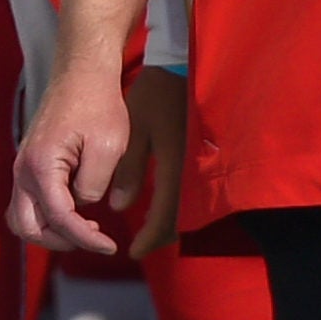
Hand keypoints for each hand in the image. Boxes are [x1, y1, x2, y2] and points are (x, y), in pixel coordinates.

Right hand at [7, 64, 126, 254]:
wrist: (83, 72)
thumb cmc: (98, 104)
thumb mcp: (108, 147)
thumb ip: (94, 186)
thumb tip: (84, 206)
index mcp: (41, 165)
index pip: (60, 218)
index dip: (86, 239)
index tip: (111, 245)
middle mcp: (23, 168)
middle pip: (27, 226)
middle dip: (60, 240)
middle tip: (93, 239)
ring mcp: (23, 165)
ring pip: (22, 216)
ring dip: (49, 230)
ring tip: (84, 228)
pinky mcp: (30, 161)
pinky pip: (28, 200)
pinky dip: (46, 214)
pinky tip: (76, 209)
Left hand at [109, 66, 186, 257]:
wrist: (183, 68)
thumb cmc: (157, 95)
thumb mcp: (137, 130)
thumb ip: (129, 169)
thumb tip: (118, 205)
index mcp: (176, 169)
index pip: (165, 218)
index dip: (149, 239)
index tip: (132, 251)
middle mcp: (193, 175)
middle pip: (179, 221)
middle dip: (158, 237)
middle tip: (137, 245)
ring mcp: (201, 169)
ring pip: (186, 211)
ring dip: (167, 224)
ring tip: (146, 230)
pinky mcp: (202, 161)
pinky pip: (189, 196)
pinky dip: (174, 208)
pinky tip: (159, 206)